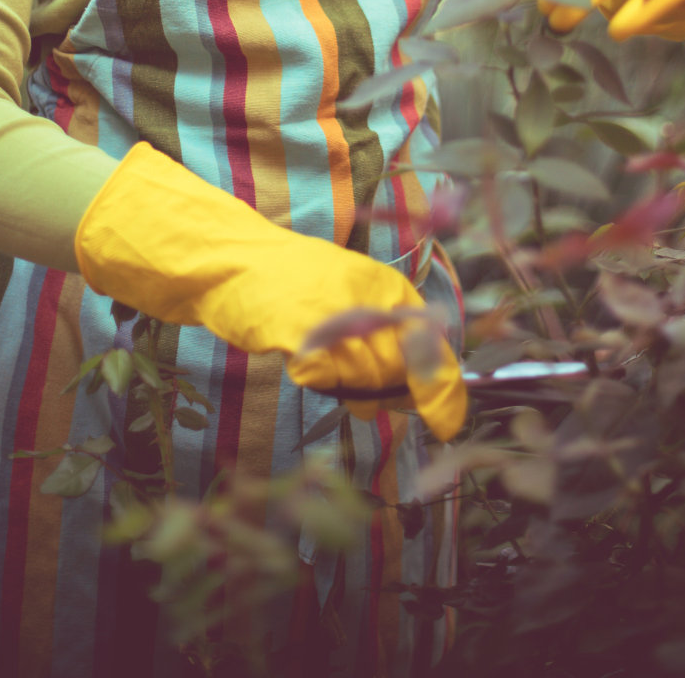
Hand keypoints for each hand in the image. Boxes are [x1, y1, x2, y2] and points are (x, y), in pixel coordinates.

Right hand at [75, 143, 466, 439]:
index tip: (448, 423)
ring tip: (326, 364)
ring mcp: (336, 317)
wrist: (235, 260)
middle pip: (400, 370)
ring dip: (350, 388)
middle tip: (372, 400)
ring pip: (364, 380)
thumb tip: (409, 396)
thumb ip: (381, 339)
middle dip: (391, 394)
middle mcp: (368, 298)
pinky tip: (302, 357)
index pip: (433, 345)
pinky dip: (317, 378)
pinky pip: (325, 379)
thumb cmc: (293, 282)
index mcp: (386, 284)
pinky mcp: (302, 335)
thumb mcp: (349, 296)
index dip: (444, 390)